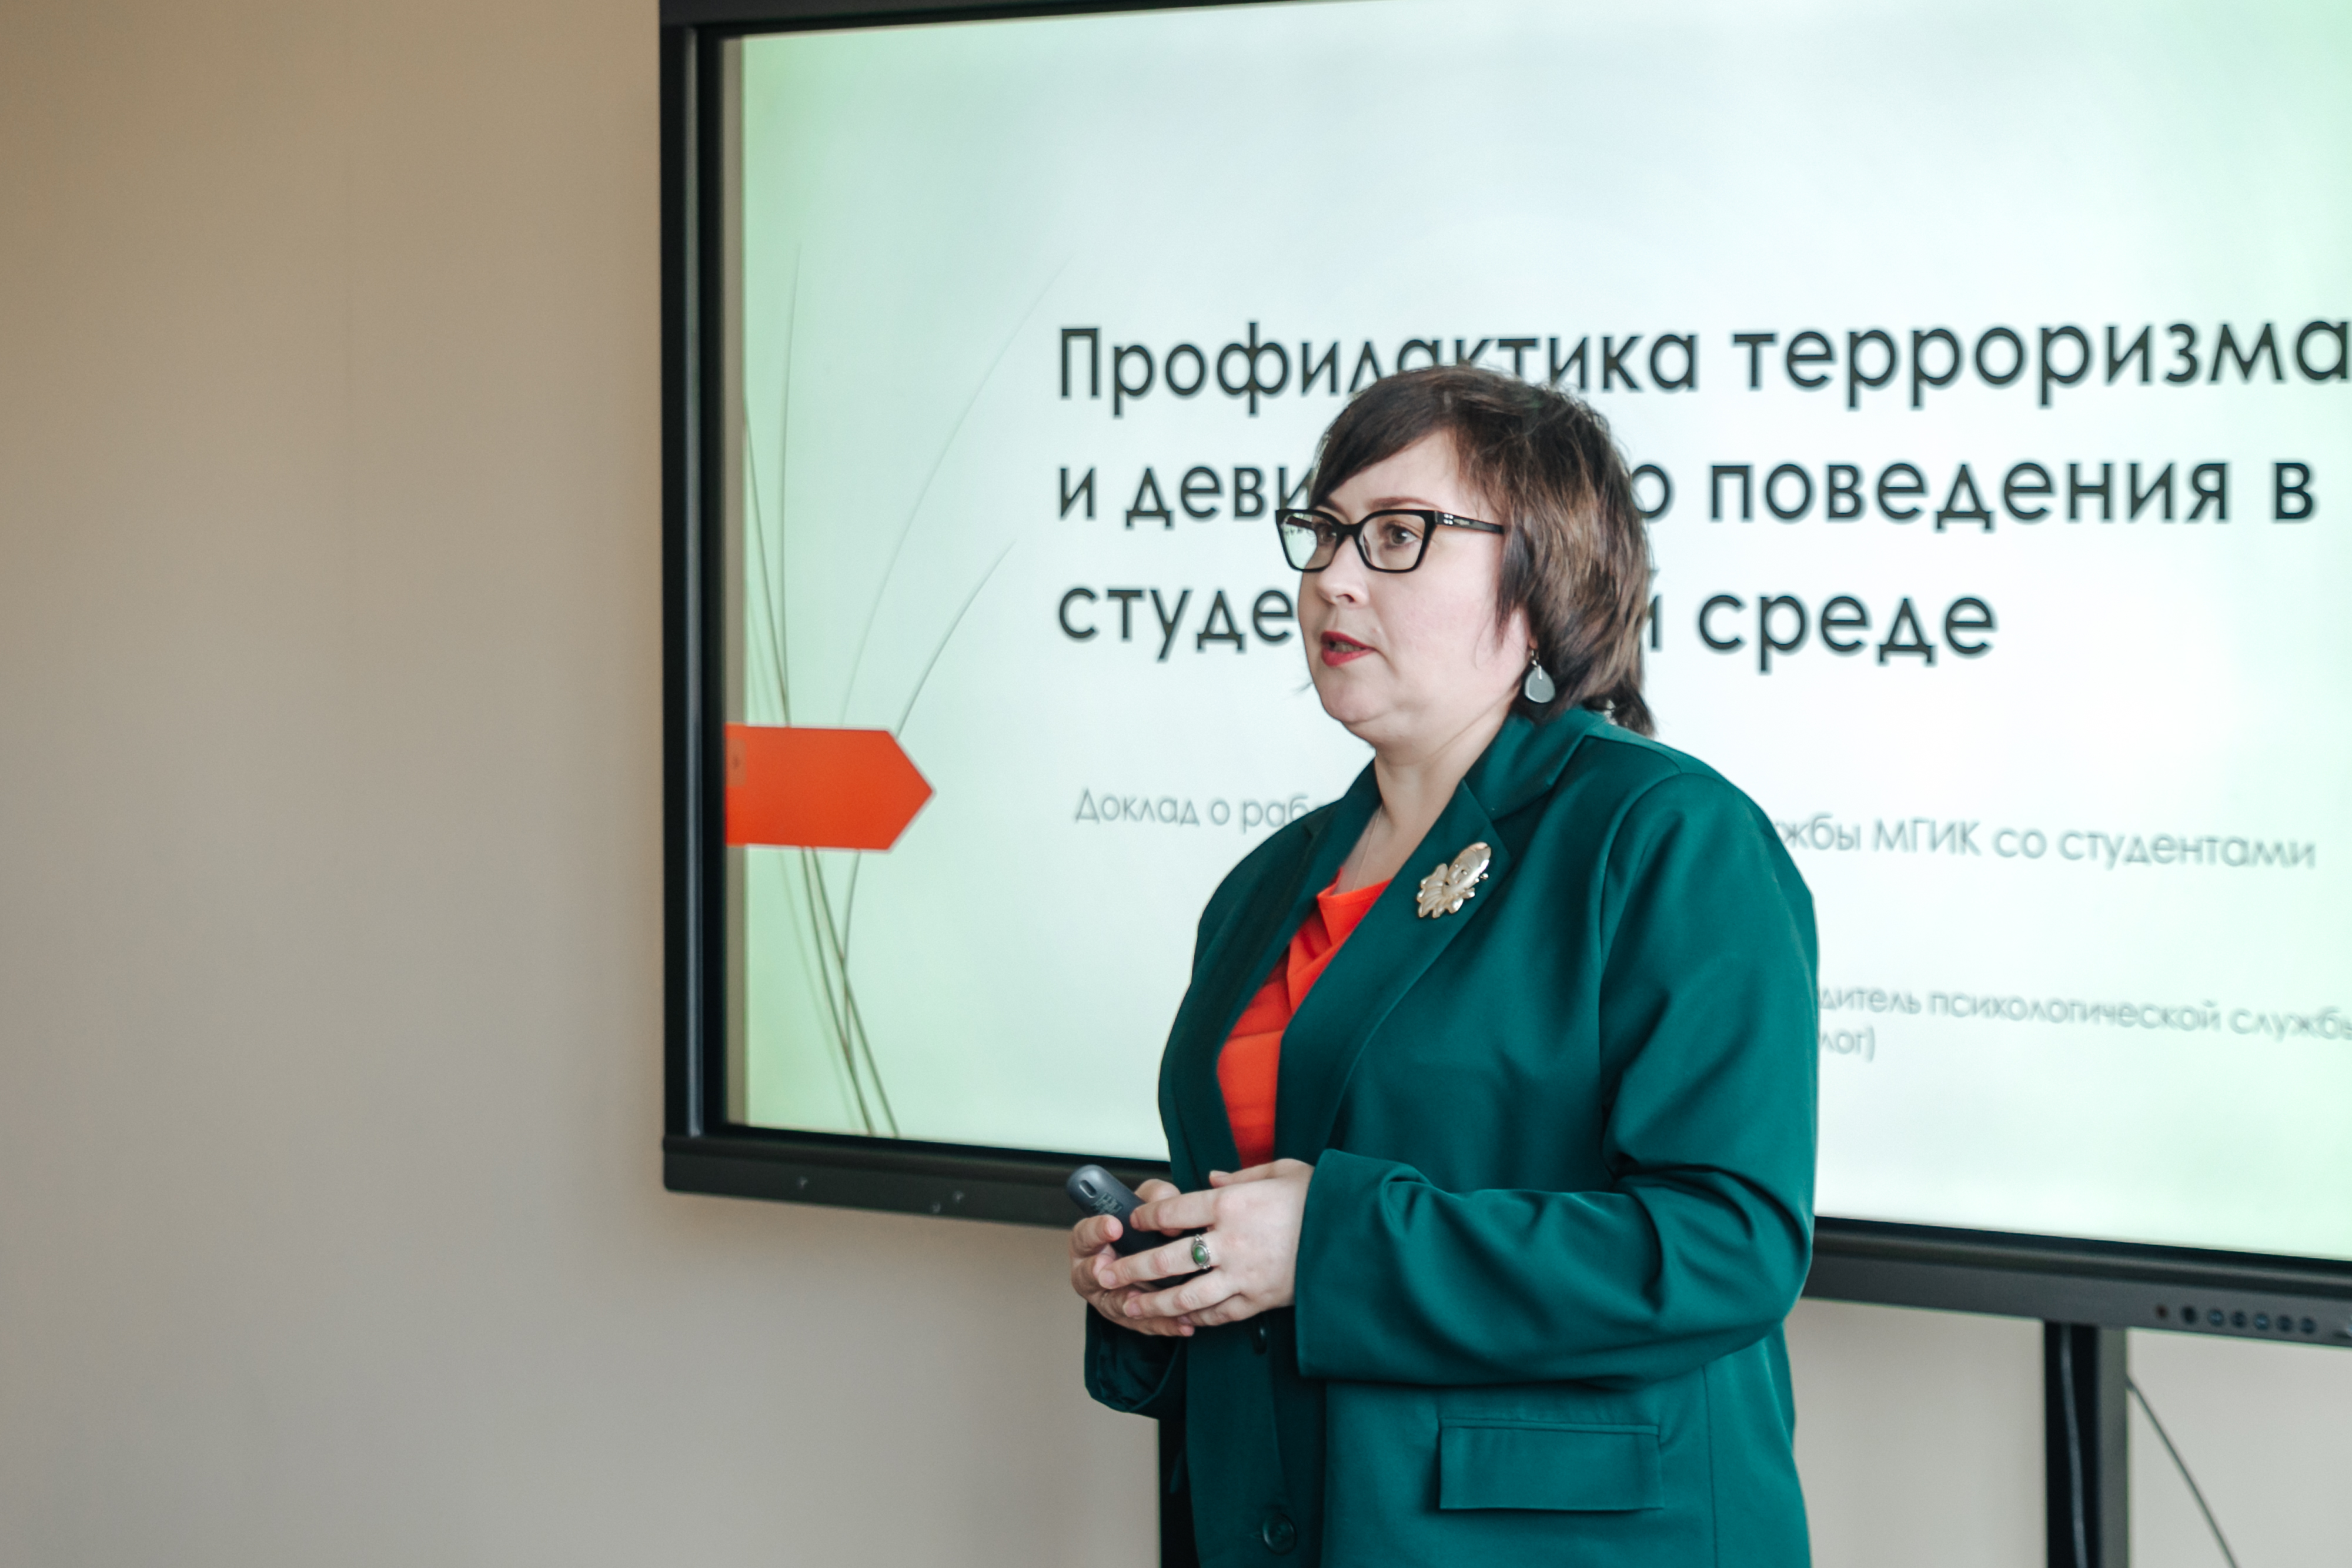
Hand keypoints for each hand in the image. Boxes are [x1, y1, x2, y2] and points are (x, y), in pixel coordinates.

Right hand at [1068, 1178, 1190, 1335]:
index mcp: (1089, 1242)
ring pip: (1115, 1305)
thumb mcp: (1147, 1204)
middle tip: (1104, 1268)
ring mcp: (1110, 1299)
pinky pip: (1146, 1324)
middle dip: (1096, 1273)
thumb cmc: (1145, 1226)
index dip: (1095, 1230)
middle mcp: (1093, 1273)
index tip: (1112, 1225)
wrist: (1156, 1254)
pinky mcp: (1133, 1319)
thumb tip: (1172, 1216)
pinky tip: (1184, 1324)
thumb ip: (1154, 1199)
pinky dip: (1164, 1325)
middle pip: (1087, 1276)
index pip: (1083, 1235)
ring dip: (1128, 1304)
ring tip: (1140, 1300)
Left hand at [1103, 1160, 1313, 1330]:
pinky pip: (1220, 1314)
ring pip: (1186, 1296)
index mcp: (1232, 1204)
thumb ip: (1242, 1175)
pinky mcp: (1260, 1300)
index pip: (1173, 1211)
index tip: (1133, 1221)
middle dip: (1132, 1268)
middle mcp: (1231, 1241)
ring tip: (1130, 1307)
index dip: (1146, 1217)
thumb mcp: (1284, 1171)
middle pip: (1167, 1259)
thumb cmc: (1323, 1199)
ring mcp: (1244, 1275)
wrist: (1358, 1239)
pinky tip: (1182, 1320)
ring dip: (1154, 1303)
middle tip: (1106, 1274)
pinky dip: (1198, 1319)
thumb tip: (1213, 1178)